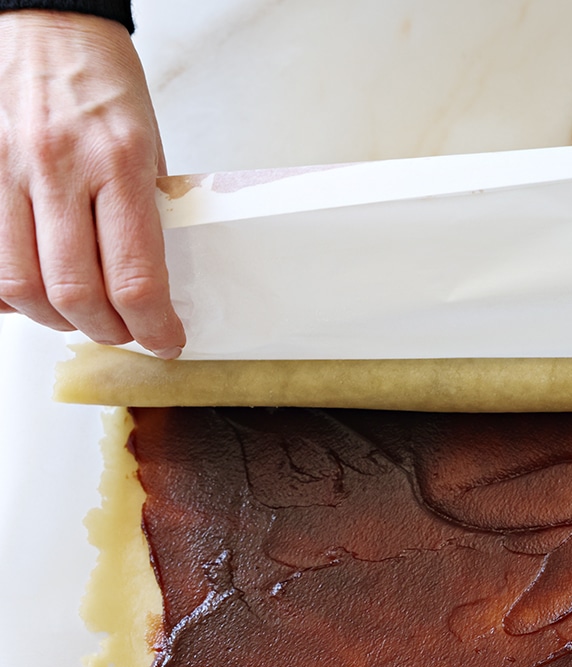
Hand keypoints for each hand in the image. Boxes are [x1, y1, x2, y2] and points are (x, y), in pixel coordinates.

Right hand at [0, 10, 181, 357]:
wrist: (49, 27)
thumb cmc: (104, 85)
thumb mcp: (150, 147)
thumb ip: (148, 211)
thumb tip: (159, 276)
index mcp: (119, 162)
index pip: (135, 276)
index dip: (152, 326)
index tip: (165, 340)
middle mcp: (60, 168)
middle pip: (74, 293)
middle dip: (106, 330)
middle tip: (126, 332)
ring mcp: (10, 170)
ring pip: (21, 285)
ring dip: (55, 318)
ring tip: (80, 316)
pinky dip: (11, 291)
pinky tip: (35, 289)